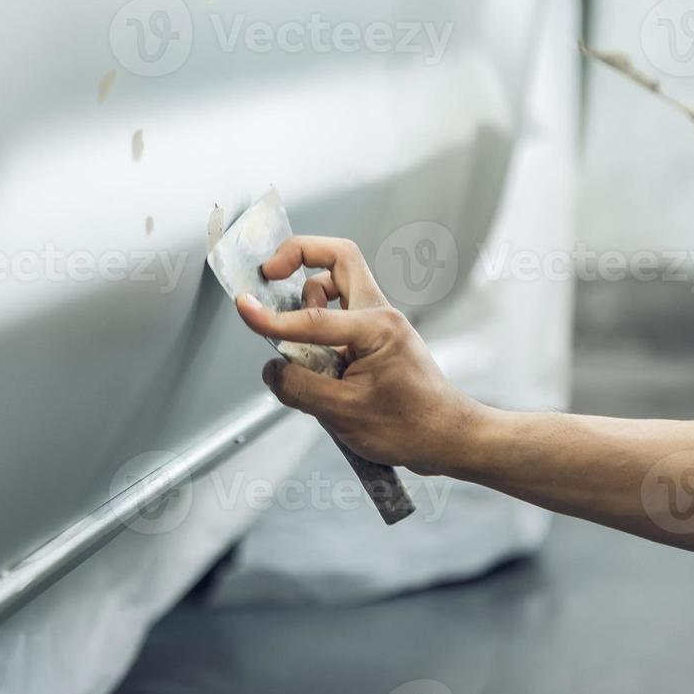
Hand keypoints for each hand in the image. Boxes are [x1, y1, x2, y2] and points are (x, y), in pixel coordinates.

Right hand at [233, 235, 476, 475]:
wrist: (448, 439)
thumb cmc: (411, 427)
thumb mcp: (344, 414)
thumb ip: (300, 388)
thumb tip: (273, 371)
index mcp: (377, 327)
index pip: (314, 316)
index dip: (273, 317)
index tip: (245, 308)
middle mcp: (380, 315)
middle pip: (338, 257)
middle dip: (299, 255)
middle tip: (270, 273)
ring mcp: (378, 324)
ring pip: (335, 285)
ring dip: (307, 298)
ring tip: (292, 334)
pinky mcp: (373, 339)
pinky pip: (337, 315)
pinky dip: (315, 324)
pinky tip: (309, 357)